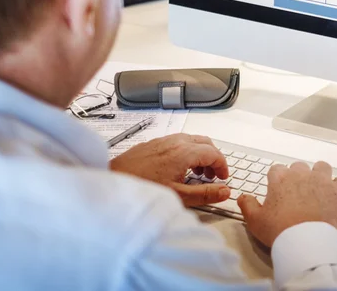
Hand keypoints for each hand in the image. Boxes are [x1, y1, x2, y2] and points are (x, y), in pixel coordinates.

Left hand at [109, 134, 229, 207]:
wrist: (112, 180)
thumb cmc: (142, 188)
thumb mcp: (178, 196)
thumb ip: (205, 194)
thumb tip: (225, 191)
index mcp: (184, 151)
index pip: (214, 153)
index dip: (223, 166)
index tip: (223, 179)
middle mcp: (176, 141)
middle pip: (205, 143)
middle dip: (213, 159)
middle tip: (212, 177)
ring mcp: (163, 140)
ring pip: (192, 141)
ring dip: (200, 155)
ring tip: (196, 176)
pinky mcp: (153, 144)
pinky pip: (178, 142)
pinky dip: (187, 153)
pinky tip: (178, 170)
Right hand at [237, 161, 336, 246]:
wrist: (305, 241)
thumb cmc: (280, 230)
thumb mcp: (255, 221)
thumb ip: (247, 205)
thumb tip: (242, 197)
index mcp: (280, 178)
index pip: (276, 170)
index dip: (277, 180)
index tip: (278, 191)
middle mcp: (300, 174)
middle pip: (298, 167)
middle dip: (297, 177)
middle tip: (296, 194)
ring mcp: (320, 180)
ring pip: (321, 167)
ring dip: (319, 175)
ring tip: (317, 189)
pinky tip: (334, 196)